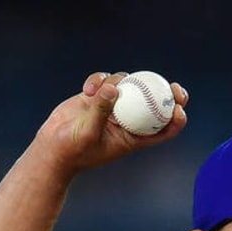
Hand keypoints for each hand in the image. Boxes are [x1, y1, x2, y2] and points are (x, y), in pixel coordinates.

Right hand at [38, 71, 189, 173]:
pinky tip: (87, 88)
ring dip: (118, 82)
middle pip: (153, 102)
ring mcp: (113, 106)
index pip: (163, 130)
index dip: (176, 119)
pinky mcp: (98, 96)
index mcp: (133, 137)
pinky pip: (105, 80)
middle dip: (166, 93)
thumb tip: (114, 88)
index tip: (179, 108)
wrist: (52, 147)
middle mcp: (127, 120)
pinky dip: (98, 80)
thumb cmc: (73, 150)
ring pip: (128, 85)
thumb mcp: (89, 133)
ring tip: (96, 92)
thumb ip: (101, 110)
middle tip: (173, 86)